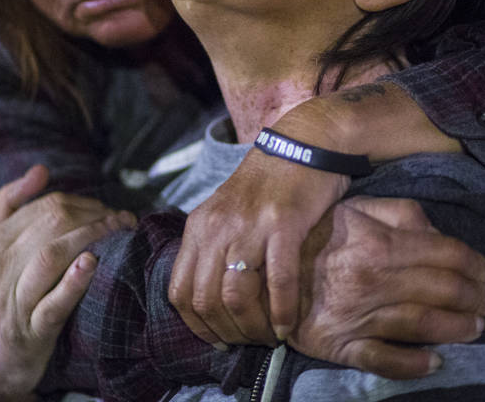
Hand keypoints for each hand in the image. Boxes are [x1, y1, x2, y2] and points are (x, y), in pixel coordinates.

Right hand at [0, 165, 135, 401]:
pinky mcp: (30, 332)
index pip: (43, 206)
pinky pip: (53, 303)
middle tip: (123, 219)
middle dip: (96, 215)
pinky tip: (92, 263)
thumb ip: (8, 205)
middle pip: (53, 223)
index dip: (83, 202)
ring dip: (93, 236)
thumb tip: (40, 170)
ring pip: (52, 255)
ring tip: (120, 230)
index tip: (106, 209)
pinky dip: (73, 282)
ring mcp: (13, 299)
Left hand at [168, 146, 347, 345]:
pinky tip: (288, 325)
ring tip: (269, 338)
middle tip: (250, 344)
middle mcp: (217, 226)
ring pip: (236, 296)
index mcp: (198, 226)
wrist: (305, 141)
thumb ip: (216, 247)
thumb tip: (212, 299)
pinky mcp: (283, 223)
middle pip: (205, 300)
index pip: (179, 291)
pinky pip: (277, 280)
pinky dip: (281, 311)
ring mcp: (249, 224)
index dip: (197, 326)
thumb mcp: (228, 211)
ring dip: (253, 328)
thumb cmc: (271, 183)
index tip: (219, 341)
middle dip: (227, 333)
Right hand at [290, 196, 484, 377]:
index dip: (476, 264)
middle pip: (442, 290)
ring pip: (422, 324)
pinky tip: (436, 362)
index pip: (445, 253)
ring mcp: (359, 315)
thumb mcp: (355, 209)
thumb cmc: (316, 236)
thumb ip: (398, 212)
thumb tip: (434, 230)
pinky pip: (384, 359)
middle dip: (476, 298)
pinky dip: (414, 364)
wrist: (263, 271)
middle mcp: (374, 280)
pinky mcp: (342, 345)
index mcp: (380, 243)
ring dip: (458, 328)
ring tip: (477, 328)